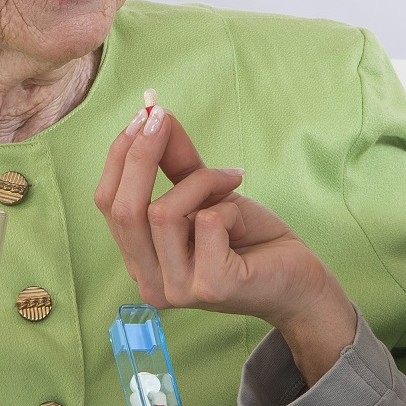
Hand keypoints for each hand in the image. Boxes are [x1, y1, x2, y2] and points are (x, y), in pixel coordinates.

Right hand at [95, 106, 349, 333]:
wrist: (298, 279)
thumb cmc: (250, 239)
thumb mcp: (207, 192)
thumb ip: (175, 160)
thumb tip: (153, 115)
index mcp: (140, 261)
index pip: (107, 204)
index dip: (120, 156)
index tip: (144, 116)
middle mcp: (149, 282)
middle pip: (124, 209)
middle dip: (142, 155)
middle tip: (165, 119)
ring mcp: (177, 290)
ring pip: (163, 213)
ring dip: (201, 183)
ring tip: (230, 182)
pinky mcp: (211, 287)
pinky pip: (205, 223)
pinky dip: (226, 206)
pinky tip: (241, 219)